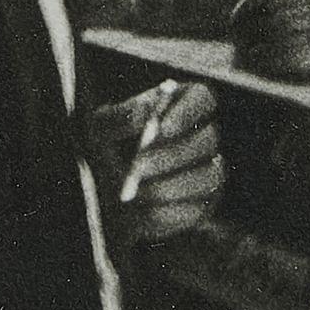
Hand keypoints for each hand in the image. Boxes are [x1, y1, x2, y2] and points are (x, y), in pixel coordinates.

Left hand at [92, 80, 224, 241]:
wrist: (101, 195)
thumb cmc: (104, 150)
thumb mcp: (102, 128)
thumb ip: (123, 116)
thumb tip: (146, 112)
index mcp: (181, 106)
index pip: (201, 98)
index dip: (186, 112)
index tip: (161, 127)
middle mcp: (202, 136)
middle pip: (208, 139)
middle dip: (173, 154)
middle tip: (139, 166)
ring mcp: (208, 171)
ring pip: (208, 177)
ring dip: (170, 186)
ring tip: (137, 192)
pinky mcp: (203, 205)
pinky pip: (197, 209)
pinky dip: (169, 211)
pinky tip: (144, 211)